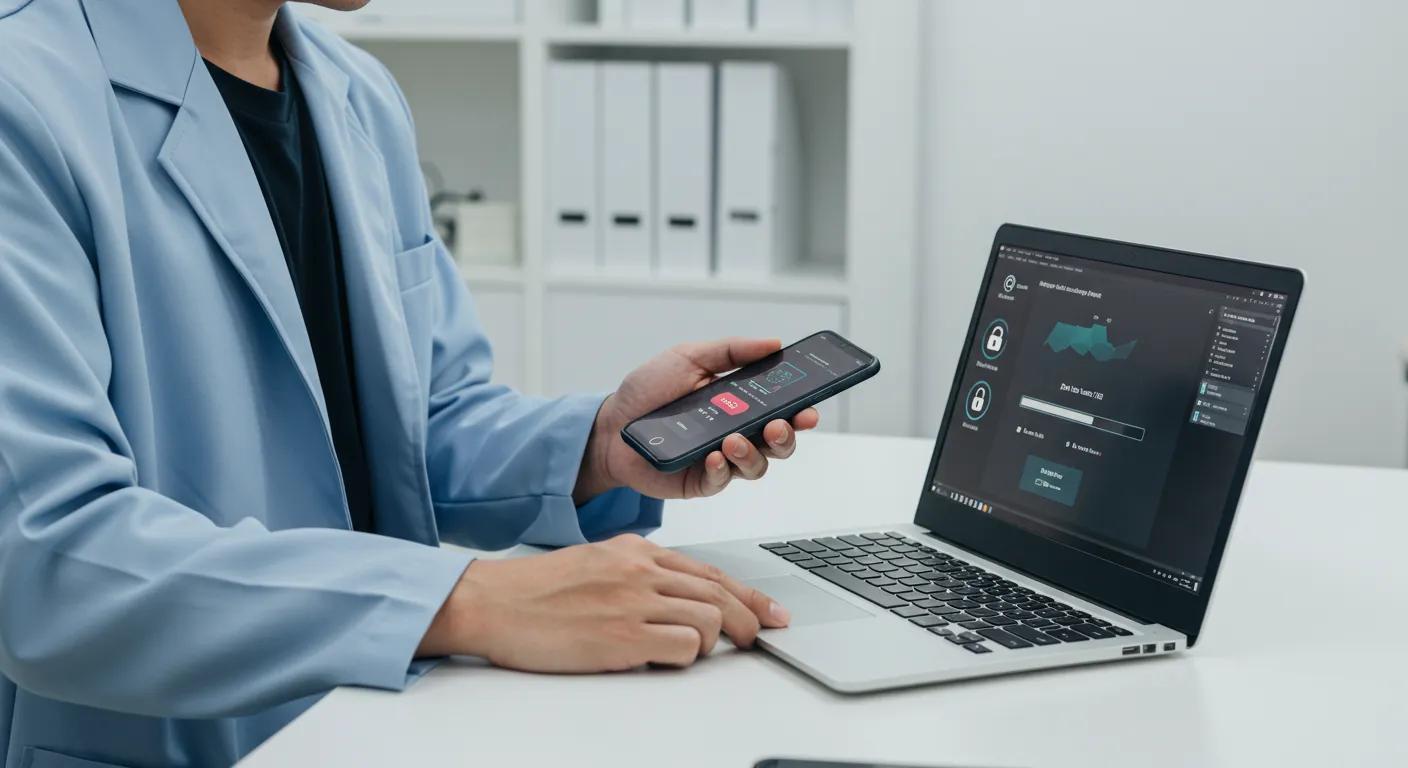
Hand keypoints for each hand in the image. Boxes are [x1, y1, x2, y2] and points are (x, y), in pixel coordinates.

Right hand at [416, 534, 789, 669]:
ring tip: (692, 652)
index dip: (749, 595)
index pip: (711, 570)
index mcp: (637, 550)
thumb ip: (639, 572)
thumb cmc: (537, 590)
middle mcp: (641, 570)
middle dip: (749, 620)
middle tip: (758, 638)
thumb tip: (679, 597)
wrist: (493, 602)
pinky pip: (683, 648)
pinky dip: (685, 658)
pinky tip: (665, 659)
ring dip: (712, 642)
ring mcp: (633, 602)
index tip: (771, 612)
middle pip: (720, 594)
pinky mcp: (623, 637)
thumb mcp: (597, 563)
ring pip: (710, 619)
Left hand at [574, 337, 819, 502]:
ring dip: (753, 453)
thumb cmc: (648, 392)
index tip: (810, 406)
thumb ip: (731, 350)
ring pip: (757, 465)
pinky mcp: (701, 480)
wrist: (610, 426)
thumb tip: (773, 343)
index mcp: (740, 402)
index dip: (801, 409)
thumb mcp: (688, 358)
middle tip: (780, 425)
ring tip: (734, 439)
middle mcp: (737, 432)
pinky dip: (723, 468)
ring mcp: (721, 458)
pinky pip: (722, 479)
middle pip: (779, 441)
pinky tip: (714, 455)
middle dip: (787, 435)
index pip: (782, 407)